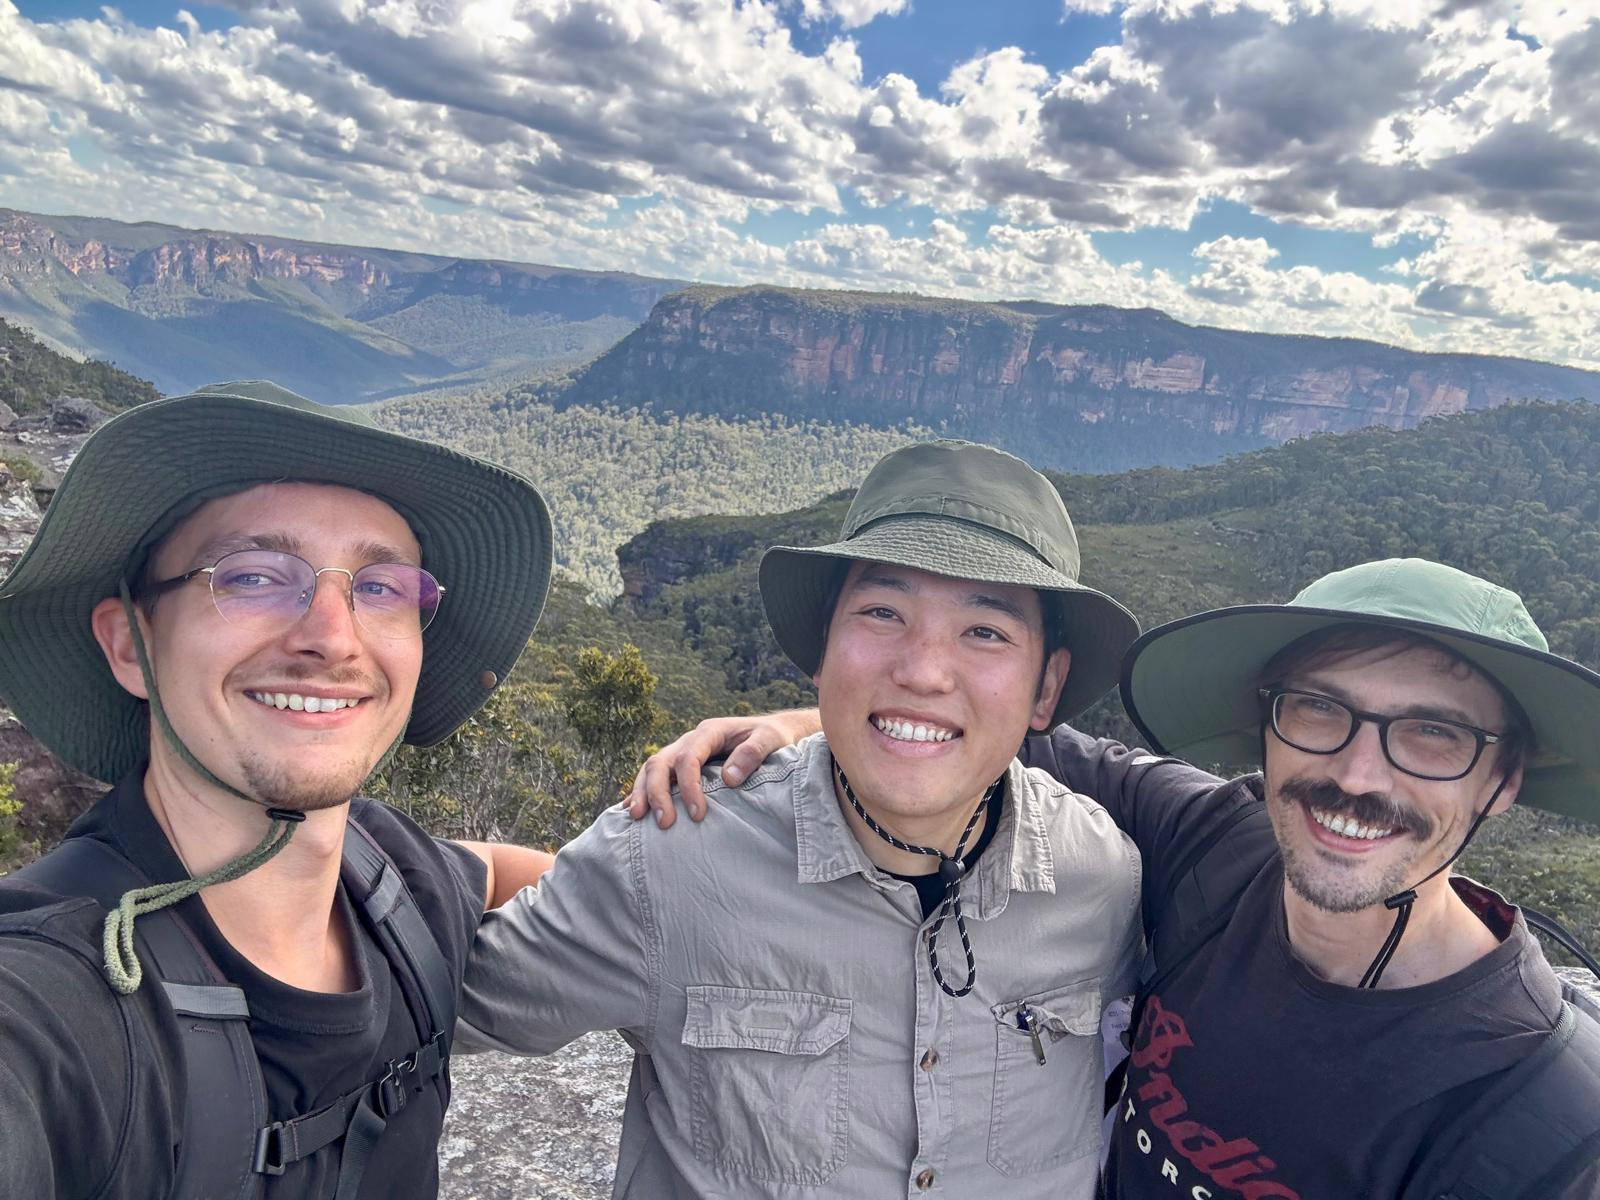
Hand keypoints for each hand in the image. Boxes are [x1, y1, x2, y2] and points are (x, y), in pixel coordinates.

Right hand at [624, 709, 821, 827]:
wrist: (774, 733)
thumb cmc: (774, 737)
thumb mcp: (770, 739)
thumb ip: (752, 754)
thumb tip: (728, 778)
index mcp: (710, 732)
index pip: (689, 758)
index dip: (688, 786)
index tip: (697, 814)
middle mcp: (691, 740)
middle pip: (661, 762)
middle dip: (657, 792)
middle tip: (664, 823)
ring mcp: (683, 751)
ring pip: (652, 768)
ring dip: (643, 792)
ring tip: (636, 818)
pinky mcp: (681, 765)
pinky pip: (655, 776)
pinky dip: (642, 791)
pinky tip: (631, 809)